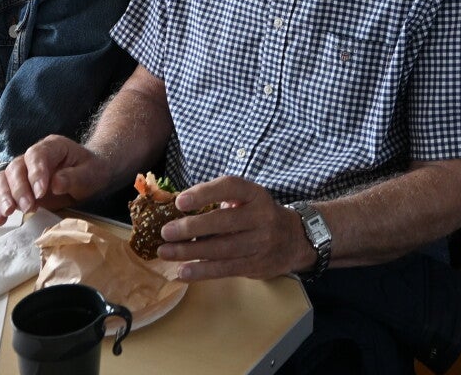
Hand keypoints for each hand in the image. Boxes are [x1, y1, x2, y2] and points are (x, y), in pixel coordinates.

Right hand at [0, 134, 118, 224]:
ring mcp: (24, 172)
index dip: (35, 173)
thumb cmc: (91, 172)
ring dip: (3, 196)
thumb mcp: (90, 174)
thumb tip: (55, 184)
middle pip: (16, 167)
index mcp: (53, 147)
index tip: (40, 193)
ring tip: (8, 213)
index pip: (37, 154)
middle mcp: (33, 157)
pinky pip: (3, 194)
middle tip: (28, 207)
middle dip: (19, 188)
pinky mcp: (19, 188)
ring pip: (4, 178)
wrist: (90, 176)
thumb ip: (74, 177)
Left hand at [156, 175, 314, 281]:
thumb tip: (179, 210)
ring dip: (190, 252)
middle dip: (191, 227)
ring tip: (166, 252)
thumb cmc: (258, 215)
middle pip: (223, 221)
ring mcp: (260, 243)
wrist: (294, 240)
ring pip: (221, 249)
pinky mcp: (255, 265)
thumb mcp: (247, 199)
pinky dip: (201, 272)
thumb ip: (220, 200)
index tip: (179, 201)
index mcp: (256, 194)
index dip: (204, 193)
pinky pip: (225, 269)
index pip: (230, 187)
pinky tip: (182, 272)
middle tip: (166, 232)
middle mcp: (261, 217)